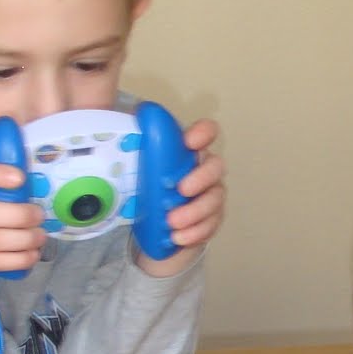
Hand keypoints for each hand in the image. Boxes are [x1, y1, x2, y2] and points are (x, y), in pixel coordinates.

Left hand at [138, 118, 226, 274]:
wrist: (151, 228)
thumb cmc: (147, 190)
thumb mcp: (138, 165)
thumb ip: (138, 141)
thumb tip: (137, 115)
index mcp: (188, 153)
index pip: (206, 133)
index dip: (202, 133)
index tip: (188, 141)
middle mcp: (204, 172)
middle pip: (216, 167)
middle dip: (201, 177)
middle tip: (181, 189)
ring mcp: (210, 197)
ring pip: (214, 200)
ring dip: (195, 211)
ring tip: (171, 222)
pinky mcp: (209, 222)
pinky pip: (210, 226)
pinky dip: (194, 233)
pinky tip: (177, 237)